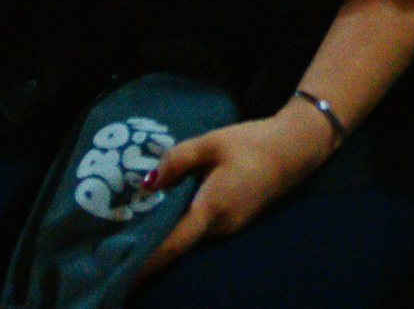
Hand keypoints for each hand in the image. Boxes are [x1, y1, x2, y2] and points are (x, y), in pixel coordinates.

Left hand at [137, 108, 336, 278]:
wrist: (295, 148)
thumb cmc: (253, 143)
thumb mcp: (211, 143)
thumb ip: (177, 161)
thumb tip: (147, 183)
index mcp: (211, 209)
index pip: (173, 244)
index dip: (147, 260)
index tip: (124, 270)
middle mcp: (220, 227)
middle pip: (178, 241)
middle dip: (151, 241)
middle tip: (118, 236)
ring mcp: (230, 226)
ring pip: (190, 233)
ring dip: (168, 230)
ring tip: (138, 219)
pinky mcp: (236, 219)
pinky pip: (202, 226)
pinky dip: (184, 222)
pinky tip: (171, 205)